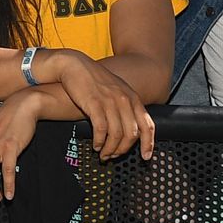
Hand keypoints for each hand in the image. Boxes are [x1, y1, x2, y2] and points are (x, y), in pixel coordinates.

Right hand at [40, 49, 154, 160]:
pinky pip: (101, 129)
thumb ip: (126, 106)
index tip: (145, 157)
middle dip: (123, 150)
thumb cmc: (94, 79)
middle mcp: (124, 100)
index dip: (148, 144)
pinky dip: (99, 141)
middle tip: (114, 156)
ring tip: (103, 154)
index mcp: (133, 98)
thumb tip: (131, 128)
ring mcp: (110, 101)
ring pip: (116, 134)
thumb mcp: (117, 90)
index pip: (147, 125)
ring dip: (110, 149)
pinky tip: (95, 145)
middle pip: (131, 134)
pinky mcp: (94, 103)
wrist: (74, 65)